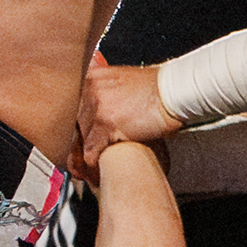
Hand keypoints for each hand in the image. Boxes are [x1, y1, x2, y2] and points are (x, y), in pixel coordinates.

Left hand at [78, 58, 176, 178]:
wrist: (174, 93)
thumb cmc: (157, 90)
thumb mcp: (123, 81)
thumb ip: (104, 92)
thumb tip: (95, 110)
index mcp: (92, 78)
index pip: (72, 107)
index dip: (77, 127)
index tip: (79, 139)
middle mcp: (90, 90)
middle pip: (74, 124)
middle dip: (80, 141)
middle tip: (86, 156)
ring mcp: (97, 107)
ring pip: (80, 139)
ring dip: (87, 154)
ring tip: (92, 165)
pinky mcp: (106, 125)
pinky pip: (90, 152)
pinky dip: (94, 164)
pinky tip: (99, 169)